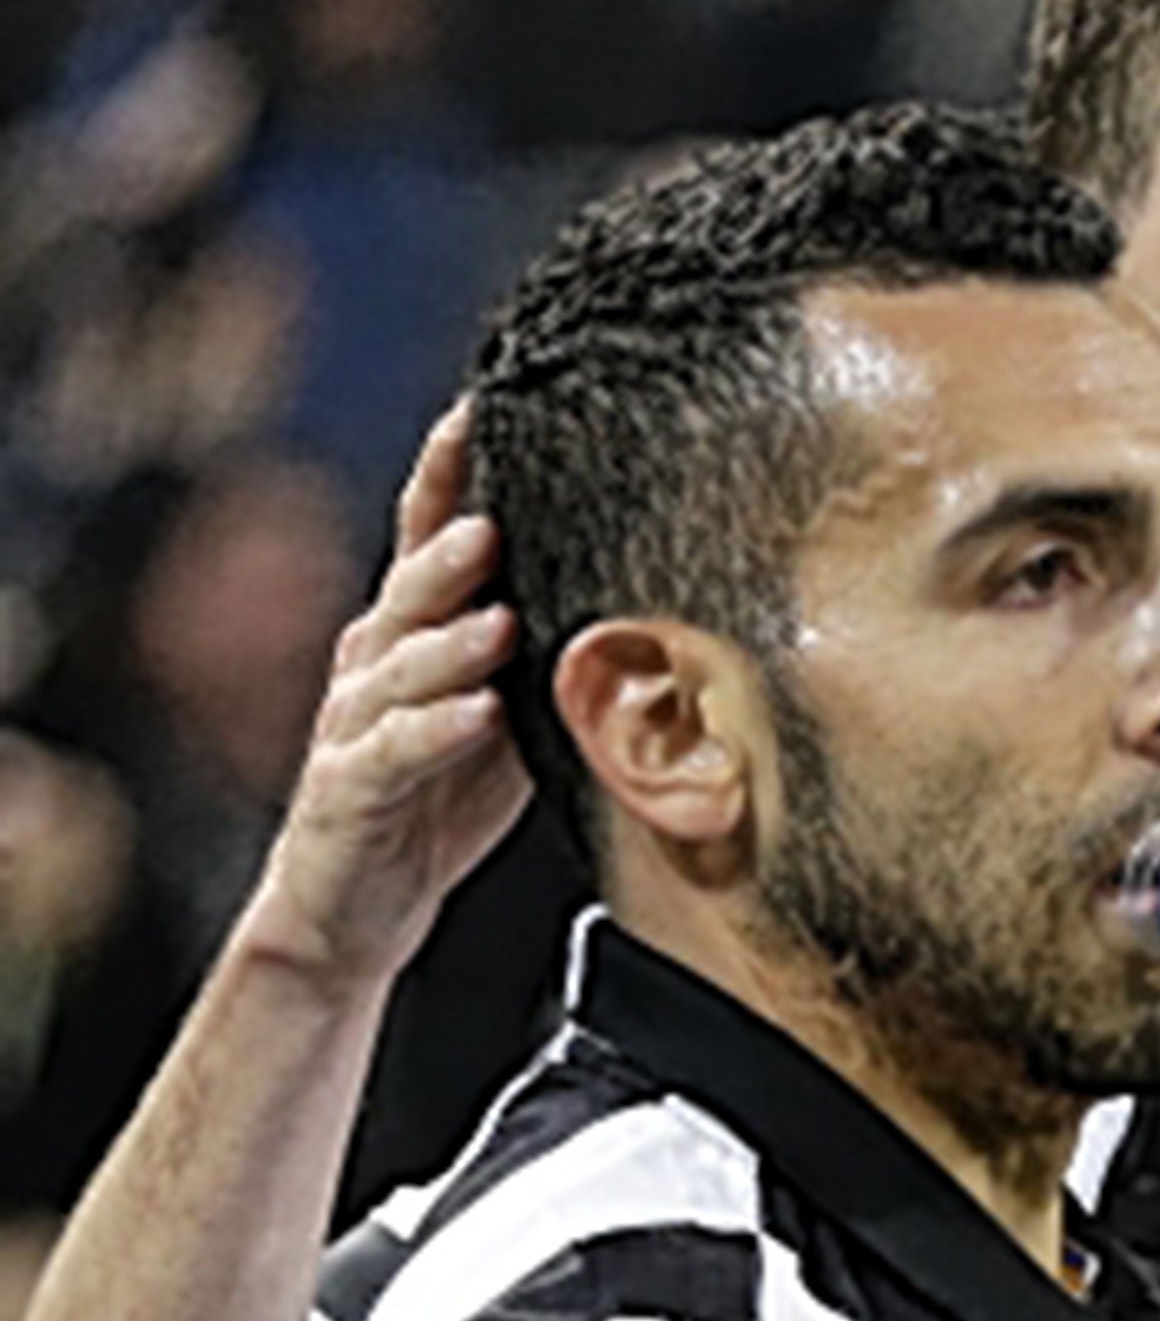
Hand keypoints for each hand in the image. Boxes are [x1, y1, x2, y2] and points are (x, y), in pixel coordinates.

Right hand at [254, 401, 532, 991]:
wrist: (354, 909)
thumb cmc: (437, 801)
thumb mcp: (504, 715)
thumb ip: (547, 657)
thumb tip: (647, 604)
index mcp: (412, 634)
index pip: (427, 541)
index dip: (447, 476)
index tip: (481, 412)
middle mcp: (374, 665)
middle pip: (411, 593)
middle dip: (451, 554)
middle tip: (495, 522)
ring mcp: (355, 725)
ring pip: (399, 668)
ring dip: (451, 642)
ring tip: (500, 619)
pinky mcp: (349, 789)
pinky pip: (391, 752)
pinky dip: (436, 731)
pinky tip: (477, 713)